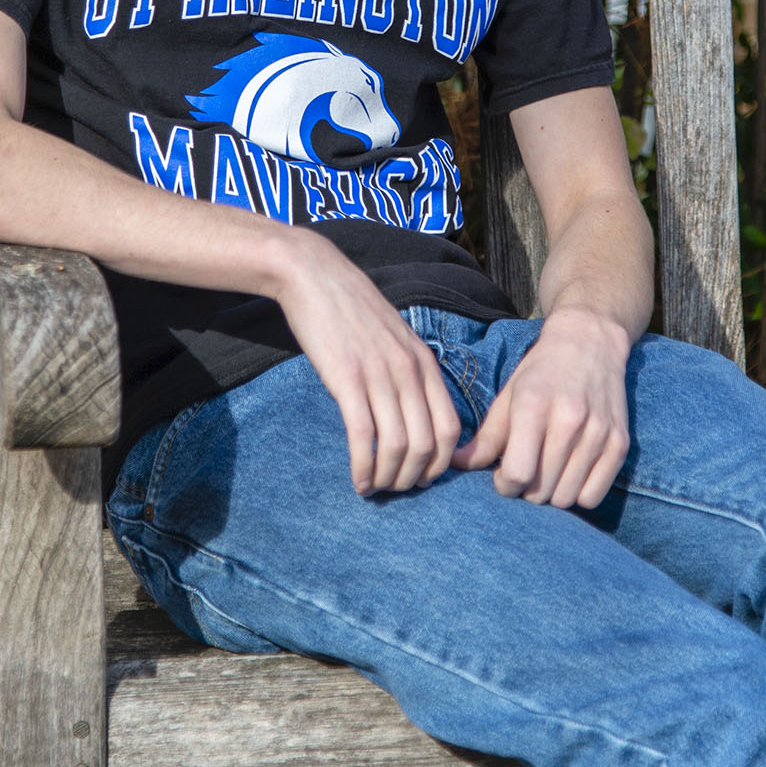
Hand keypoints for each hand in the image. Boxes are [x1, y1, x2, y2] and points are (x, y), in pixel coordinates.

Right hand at [273, 232, 460, 497]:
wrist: (315, 275)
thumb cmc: (352, 309)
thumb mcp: (396, 337)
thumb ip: (410, 371)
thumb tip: (415, 414)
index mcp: (424, 363)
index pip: (450, 429)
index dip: (440, 464)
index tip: (422, 478)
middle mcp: (409, 371)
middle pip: (427, 445)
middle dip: (413, 479)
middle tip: (395, 490)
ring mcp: (379, 375)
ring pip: (397, 447)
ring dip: (388, 479)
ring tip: (374, 489)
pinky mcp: (347, 379)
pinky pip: (364, 437)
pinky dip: (363, 467)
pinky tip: (358, 481)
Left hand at [451, 305, 630, 508]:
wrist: (591, 342)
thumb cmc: (541, 371)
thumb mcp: (509, 396)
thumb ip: (485, 437)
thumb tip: (454, 465)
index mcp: (533, 404)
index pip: (516, 472)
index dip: (504, 485)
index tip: (502, 477)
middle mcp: (569, 418)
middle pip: (540, 491)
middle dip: (526, 491)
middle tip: (525, 473)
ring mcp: (598, 432)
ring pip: (566, 498)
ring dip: (551, 495)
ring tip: (546, 473)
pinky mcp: (619, 444)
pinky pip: (593, 497)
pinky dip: (578, 494)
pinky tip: (570, 473)